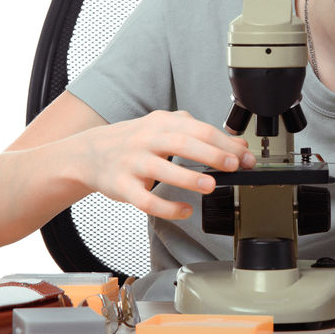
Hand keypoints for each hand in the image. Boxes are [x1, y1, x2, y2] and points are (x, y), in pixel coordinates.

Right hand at [74, 110, 254, 218]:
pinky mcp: (122, 186)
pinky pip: (145, 199)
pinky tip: (184, 210)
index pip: (198, 129)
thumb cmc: (135, 141)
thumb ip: (199, 133)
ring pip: (162, 169)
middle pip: (181, 142)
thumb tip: (237, 144)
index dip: (224, 142)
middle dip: (210, 153)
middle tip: (234, 165)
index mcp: (162, 123)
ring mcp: (133, 163)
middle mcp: (147, 140)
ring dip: (189, 178)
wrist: (89, 153)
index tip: (245, 155)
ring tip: (211, 186)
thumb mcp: (165, 128)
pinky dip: (166, 207)